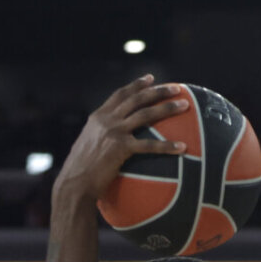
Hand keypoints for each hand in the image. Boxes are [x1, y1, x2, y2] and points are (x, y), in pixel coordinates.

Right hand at [53, 75, 188, 202]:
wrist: (74, 183)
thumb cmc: (82, 171)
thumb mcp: (89, 145)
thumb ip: (101, 136)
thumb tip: (113, 139)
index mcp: (98, 117)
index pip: (120, 95)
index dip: (137, 85)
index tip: (151, 78)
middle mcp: (106, 120)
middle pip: (137, 99)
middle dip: (159, 91)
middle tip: (177, 88)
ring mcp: (114, 132)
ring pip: (146, 114)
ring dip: (168, 108)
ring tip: (186, 106)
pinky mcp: (121, 148)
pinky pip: (150, 145)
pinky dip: (167, 146)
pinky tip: (182, 147)